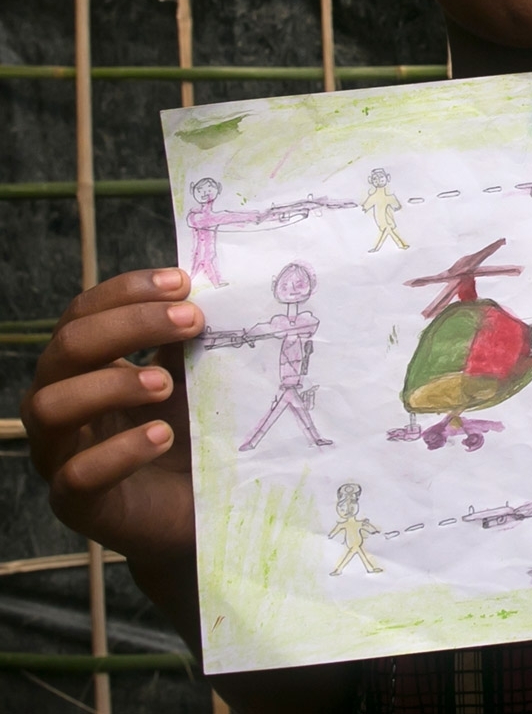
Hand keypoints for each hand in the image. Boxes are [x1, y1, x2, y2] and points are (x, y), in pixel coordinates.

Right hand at [20, 268, 204, 565]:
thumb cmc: (190, 434)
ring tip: (165, 383)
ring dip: (111, 385)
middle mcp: (62, 402)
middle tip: (192, 321)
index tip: (183, 282)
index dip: (127, 291)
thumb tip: (216, 284)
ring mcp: (62, 454)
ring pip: (51, 406)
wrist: (198, 512)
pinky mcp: (78, 504)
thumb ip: (190, 339)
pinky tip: (161, 436)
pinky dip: (119, 452)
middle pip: (67, 348)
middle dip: (129, 325)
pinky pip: (75, 476)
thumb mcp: (192, 378)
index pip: (84, 313)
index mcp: (85, 365)